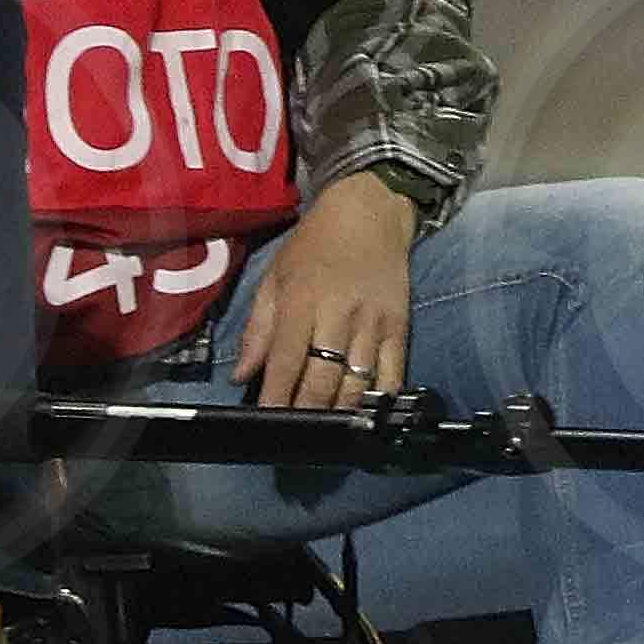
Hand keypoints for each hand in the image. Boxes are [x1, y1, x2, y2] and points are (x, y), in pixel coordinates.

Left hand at [231, 172, 422, 412]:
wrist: (372, 210)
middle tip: (296, 433)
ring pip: (358, 381)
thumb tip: (242, 375)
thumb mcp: (275, 277)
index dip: (276, 397)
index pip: (287, 360)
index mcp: (303, 300)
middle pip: (323, 377)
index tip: (266, 422)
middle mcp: (339, 314)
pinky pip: (393, 371)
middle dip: (307, 411)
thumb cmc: (315, 244)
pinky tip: (366, 413)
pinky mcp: (400, 324)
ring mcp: (374, 321)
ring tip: (326, 431)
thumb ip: (259, 329)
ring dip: (340, 411)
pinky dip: (379, 397)